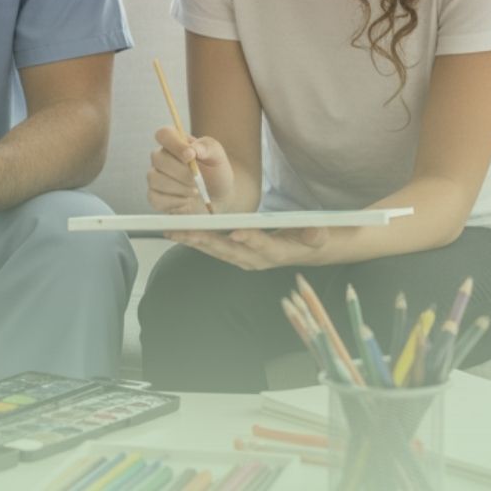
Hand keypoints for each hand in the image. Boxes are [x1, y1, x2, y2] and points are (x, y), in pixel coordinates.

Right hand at [147, 126, 234, 212]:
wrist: (218, 196)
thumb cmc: (215, 170)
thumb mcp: (217, 155)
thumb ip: (207, 148)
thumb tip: (193, 149)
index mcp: (174, 142)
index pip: (163, 134)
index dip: (174, 144)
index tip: (191, 156)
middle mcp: (161, 157)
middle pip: (157, 158)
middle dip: (179, 171)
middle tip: (197, 179)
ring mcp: (156, 177)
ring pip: (155, 178)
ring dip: (178, 187)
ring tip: (195, 191)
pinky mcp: (156, 197)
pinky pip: (155, 198)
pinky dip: (174, 201)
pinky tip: (187, 201)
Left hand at [168, 226, 329, 269]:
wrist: (304, 251)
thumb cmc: (310, 239)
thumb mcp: (318, 234)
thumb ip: (315, 233)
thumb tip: (316, 230)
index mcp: (275, 253)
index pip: (261, 246)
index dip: (249, 239)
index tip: (235, 232)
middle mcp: (255, 260)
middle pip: (228, 250)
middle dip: (205, 240)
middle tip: (186, 231)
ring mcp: (243, 259)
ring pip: (215, 250)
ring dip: (194, 241)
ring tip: (172, 231)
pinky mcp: (235, 255)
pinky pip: (212, 248)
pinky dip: (196, 240)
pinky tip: (179, 233)